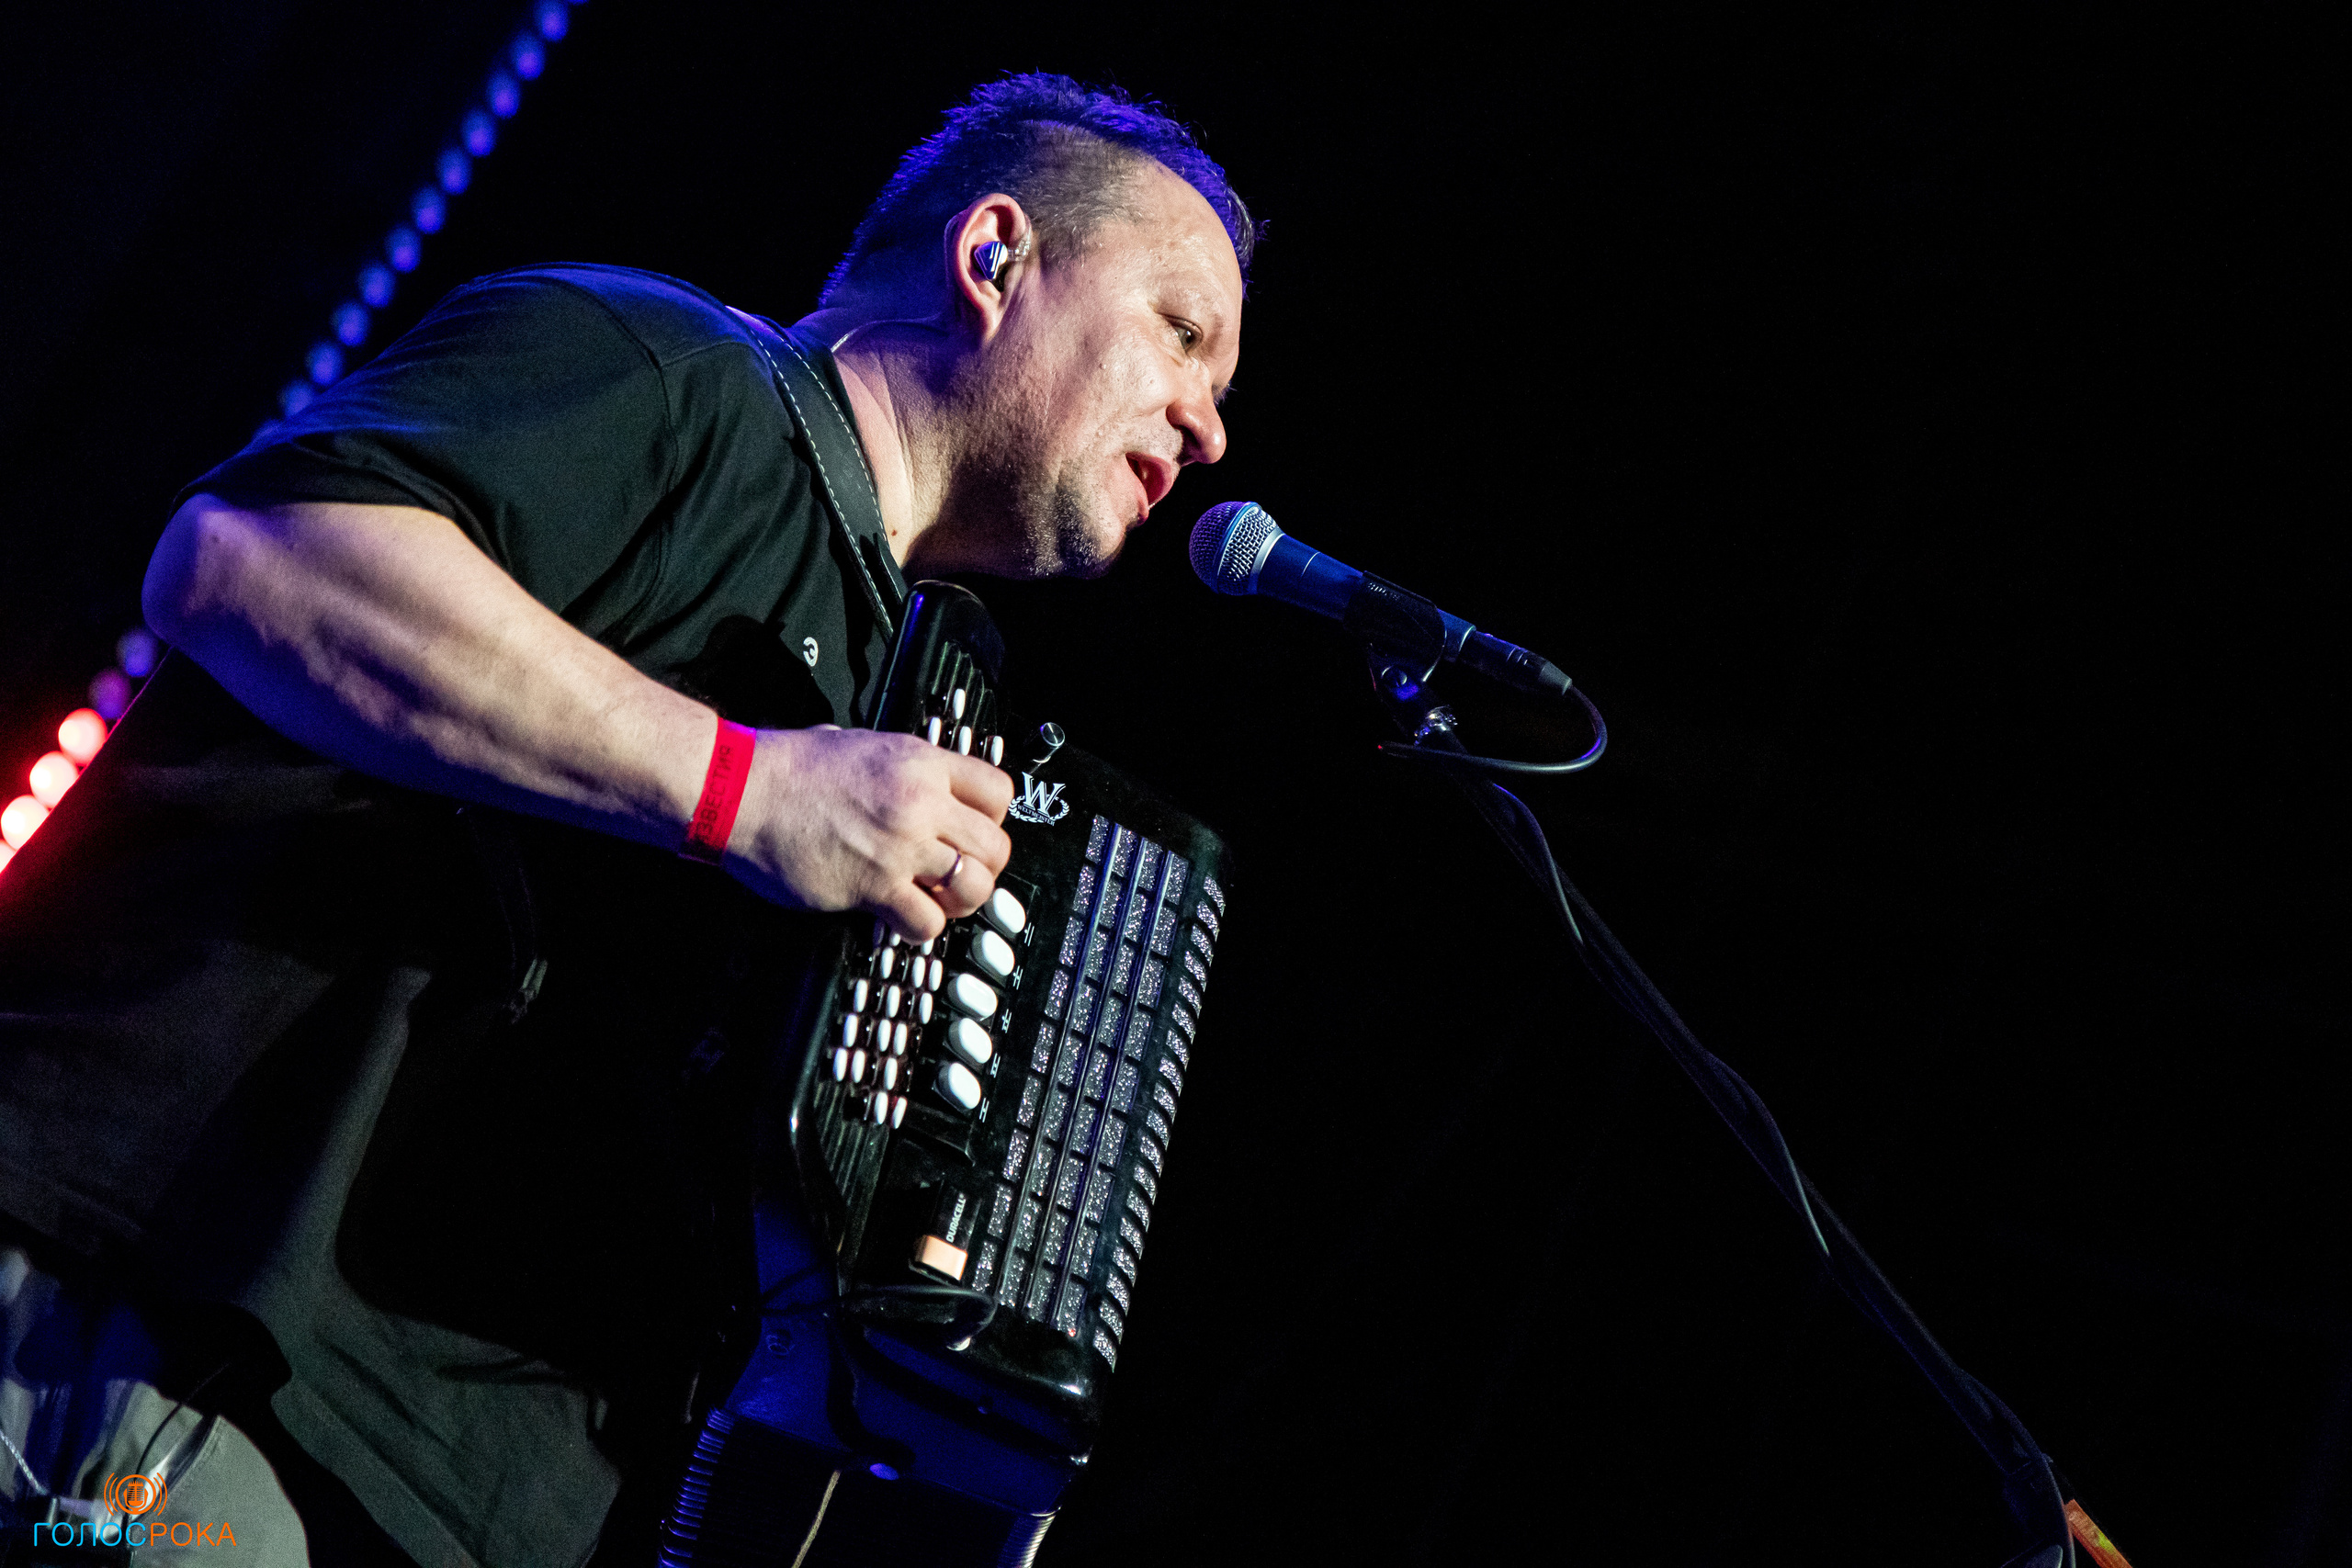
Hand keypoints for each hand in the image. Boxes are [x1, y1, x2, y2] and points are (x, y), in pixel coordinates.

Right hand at [727, 725, 1013, 940]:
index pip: (998, 792)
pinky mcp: (874, 885)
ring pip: (974, 886)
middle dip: (982, 865)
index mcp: (920, 762)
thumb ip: (897, 766)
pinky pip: (928, 921)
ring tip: (935, 897)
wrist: (739, 791)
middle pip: (995, 846)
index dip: (991, 818)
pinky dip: (920, 926)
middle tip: (956, 873)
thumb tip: (911, 778)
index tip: (971, 830)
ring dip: (960, 899)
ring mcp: (900, 845)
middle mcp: (920, 802)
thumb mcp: (857, 744)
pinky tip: (901, 914)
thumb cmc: (786, 768)